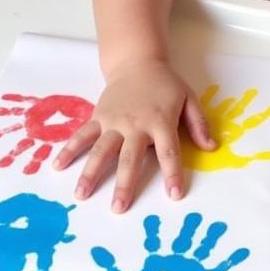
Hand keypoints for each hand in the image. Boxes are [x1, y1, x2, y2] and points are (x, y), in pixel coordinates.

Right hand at [53, 60, 214, 211]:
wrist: (138, 62)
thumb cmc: (166, 85)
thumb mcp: (189, 99)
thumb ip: (199, 123)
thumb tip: (211, 147)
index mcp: (161, 121)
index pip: (169, 152)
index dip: (172, 174)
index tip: (174, 195)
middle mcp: (136, 124)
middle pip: (130, 157)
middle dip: (125, 183)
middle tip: (118, 208)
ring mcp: (114, 121)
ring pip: (101, 149)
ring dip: (90, 172)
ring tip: (80, 195)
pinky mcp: (98, 117)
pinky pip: (82, 135)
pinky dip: (70, 149)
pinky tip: (58, 166)